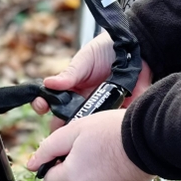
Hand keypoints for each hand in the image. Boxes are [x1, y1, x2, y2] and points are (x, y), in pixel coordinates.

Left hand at [26, 109, 153, 180]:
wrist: (148, 139)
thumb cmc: (114, 132)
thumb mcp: (74, 130)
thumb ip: (49, 148)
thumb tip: (32, 162)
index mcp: (71, 178)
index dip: (49, 169)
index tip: (57, 158)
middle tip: (67, 166)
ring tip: (84, 167)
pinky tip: (99, 168)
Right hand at [30, 33, 152, 129]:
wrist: (138, 48)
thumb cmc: (109, 49)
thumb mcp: (85, 59)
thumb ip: (69, 74)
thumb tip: (47, 84)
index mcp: (72, 88)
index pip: (52, 101)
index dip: (43, 105)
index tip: (41, 106)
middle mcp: (84, 102)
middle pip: (65, 121)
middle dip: (57, 127)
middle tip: (56, 127)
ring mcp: (100, 110)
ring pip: (84, 129)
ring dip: (78, 132)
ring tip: (76, 129)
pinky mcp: (116, 115)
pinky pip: (106, 128)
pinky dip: (101, 132)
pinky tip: (96, 128)